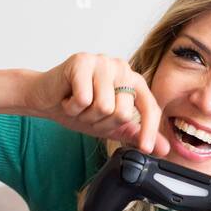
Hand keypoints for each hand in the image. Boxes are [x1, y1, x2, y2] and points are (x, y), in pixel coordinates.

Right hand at [24, 52, 170, 155]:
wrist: (46, 99)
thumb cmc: (80, 108)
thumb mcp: (111, 125)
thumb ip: (136, 133)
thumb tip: (164, 149)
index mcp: (134, 81)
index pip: (150, 108)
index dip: (148, 131)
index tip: (145, 149)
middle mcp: (122, 68)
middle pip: (122, 112)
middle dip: (101, 122)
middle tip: (89, 113)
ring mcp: (103, 62)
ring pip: (103, 107)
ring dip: (86, 115)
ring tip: (78, 105)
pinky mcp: (81, 61)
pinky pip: (84, 100)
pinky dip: (73, 107)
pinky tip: (68, 98)